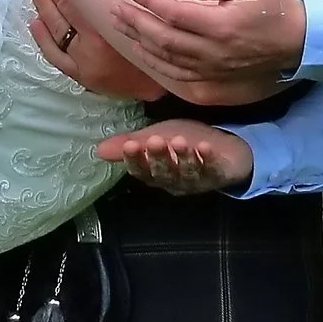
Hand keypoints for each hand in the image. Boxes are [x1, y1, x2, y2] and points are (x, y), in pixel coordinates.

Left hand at [30, 0, 163, 101]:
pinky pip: (55, 55)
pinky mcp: (78, 75)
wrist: (154, 86)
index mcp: (104, 34)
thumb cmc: (151, 50)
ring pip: (55, 33)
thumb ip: (121, 6)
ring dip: (42, 9)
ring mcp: (80, 63)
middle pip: (62, 16)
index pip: (75, 5)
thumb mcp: (139, 24)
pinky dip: (43, 39)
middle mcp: (88, 49)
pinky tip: (35, 23)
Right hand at [97, 119, 252, 193]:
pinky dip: (209, 158)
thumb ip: (130, 145)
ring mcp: (198, 181)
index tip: (130, 145)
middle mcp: (176, 182)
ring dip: (183, 158)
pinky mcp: (220, 174)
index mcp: (157, 175)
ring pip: (188, 173)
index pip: (142, 172)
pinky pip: (213, 169)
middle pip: (164, 174)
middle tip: (154, 140)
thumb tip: (98, 150)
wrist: (224, 149)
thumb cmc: (184, 143)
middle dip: (158, 158)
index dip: (136, 160)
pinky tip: (204, 146)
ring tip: (178, 141)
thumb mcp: (154, 139)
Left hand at [109, 0, 304, 103]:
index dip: (147, 1)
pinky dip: (155, 64)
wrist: (301, 44)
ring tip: (121, 25)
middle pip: (161, 38)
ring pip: (165, 59)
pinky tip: (142, 52)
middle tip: (116, 7)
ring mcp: (211, 71)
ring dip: (138, 42)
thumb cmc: (277, 9)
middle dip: (134, 21)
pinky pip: (176, 77)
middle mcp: (212, 52)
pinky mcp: (213, 84)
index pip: (172, 13)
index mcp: (221, 26)